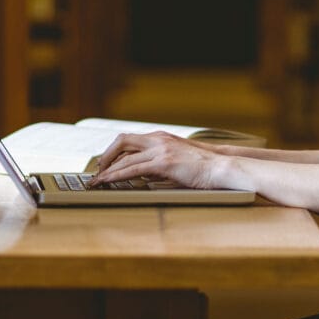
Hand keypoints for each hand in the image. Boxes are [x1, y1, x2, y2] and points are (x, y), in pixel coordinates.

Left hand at [90, 131, 226, 188]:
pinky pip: (134, 168)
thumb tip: (145, 174)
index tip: (105, 163)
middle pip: (122, 141)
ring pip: (125, 157)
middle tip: (97, 171)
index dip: (114, 151)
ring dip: (108, 170)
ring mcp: (161, 149)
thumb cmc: (203, 167)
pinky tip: (109, 181)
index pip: (130, 140)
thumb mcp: (178, 161)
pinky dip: (118, 175)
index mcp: (161, 137)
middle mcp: (158, 139)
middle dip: (106, 156)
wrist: (221, 167)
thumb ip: (160, 163)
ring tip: (97, 181)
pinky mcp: (164, 162)